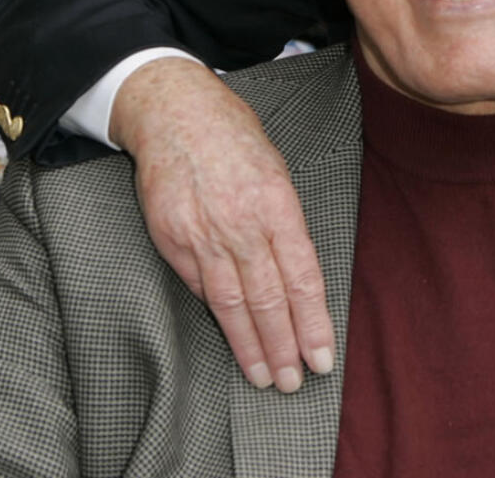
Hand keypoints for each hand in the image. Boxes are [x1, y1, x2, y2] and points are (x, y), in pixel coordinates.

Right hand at [111, 57, 334, 391]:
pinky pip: (198, 287)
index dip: (312, 322)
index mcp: (277, 203)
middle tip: (293, 382)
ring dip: (250, 346)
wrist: (175, 112)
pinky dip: (217, 316)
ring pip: (231, 303)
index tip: (321, 357)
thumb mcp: (276, 169)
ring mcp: (203, 234)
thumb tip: (296, 272)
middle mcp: (241, 224)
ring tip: (265, 377)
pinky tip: (231, 339)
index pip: (301, 277)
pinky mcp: (172, 239)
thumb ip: (285, 221)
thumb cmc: (234, 136)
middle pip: (268, 299)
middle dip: (283, 346)